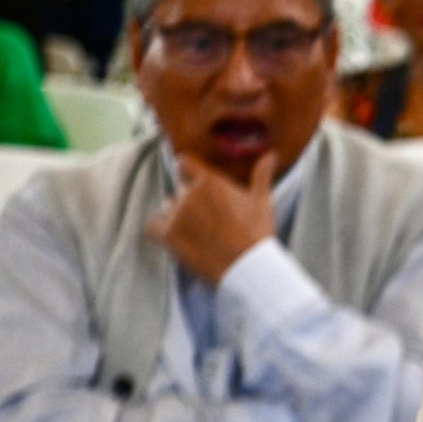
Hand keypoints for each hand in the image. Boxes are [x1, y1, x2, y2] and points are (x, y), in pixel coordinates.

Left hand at [146, 152, 279, 283]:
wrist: (246, 266)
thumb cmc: (256, 233)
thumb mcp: (262, 201)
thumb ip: (261, 175)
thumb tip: (271, 155)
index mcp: (210, 182)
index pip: (184, 162)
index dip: (188, 170)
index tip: (193, 178)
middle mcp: (189, 194)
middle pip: (180, 188)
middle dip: (190, 198)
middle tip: (208, 216)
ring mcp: (177, 215)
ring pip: (168, 207)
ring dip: (177, 214)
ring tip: (196, 230)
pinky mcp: (168, 235)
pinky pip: (152, 227)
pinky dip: (159, 231)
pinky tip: (174, 238)